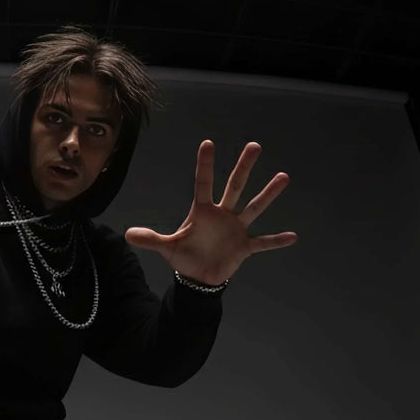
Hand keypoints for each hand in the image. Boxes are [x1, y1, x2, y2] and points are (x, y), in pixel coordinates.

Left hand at [125, 140, 296, 285]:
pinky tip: (292, 236)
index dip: (204, 165)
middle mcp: (222, 214)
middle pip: (234, 186)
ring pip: (253, 206)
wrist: (198, 277)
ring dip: (267, 194)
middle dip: (243, 167)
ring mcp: (236, 228)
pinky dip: (276, 241)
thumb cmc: (185, 257)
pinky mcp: (245, 246)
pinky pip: (263, 242)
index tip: (207, 143)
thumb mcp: (167, 247)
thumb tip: (127, 235)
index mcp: (203, 211)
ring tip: (283, 177)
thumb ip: (150, 239)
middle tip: (254, 146)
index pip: (203, 183)